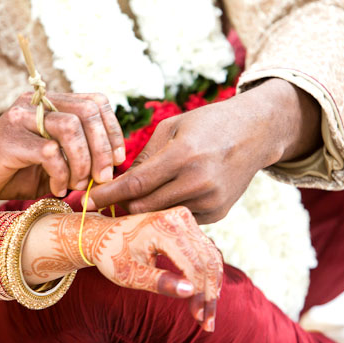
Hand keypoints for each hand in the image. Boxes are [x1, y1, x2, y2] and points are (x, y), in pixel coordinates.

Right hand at [0, 92, 124, 204]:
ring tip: (78, 184)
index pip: (95, 102)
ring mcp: (20, 119)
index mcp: (49, 103)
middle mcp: (35, 103)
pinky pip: (49, 152)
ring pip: (70, 128)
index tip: (118, 160)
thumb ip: (78, 156)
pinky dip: (60, 174)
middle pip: (87, 112)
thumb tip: (112, 167)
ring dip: (83, 161)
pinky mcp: (9, 140)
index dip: (113, 130)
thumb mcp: (52, 161)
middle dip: (103, 148)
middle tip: (103, 178)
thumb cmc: (11, 172)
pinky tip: (56, 189)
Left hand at [26, 207, 222, 330]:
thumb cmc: (112, 255)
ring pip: (210, 258)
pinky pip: (206, 252)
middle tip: (207, 324)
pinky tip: (205, 298)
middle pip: (207, 262)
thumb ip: (158, 282)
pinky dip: (208, 276)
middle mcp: (179, 218)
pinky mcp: (187, 224)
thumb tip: (190, 292)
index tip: (200, 320)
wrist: (103, 234)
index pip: (194, 265)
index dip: (200, 296)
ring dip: (212, 288)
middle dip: (209, 296)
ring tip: (206, 316)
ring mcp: (185, 218)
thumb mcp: (129, 273)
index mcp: (164, 227)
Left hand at [87, 79, 319, 223]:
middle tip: (106, 202)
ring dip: (143, 211)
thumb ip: (144, 157)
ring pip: (160, 216)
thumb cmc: (208, 124)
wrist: (256, 133)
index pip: (135, 184)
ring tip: (132, 201)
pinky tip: (164, 200)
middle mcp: (198, 181)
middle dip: (121, 206)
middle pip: (143, 206)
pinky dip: (167, 212)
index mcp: (183, 155)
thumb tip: (118, 183)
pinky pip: (180, 218)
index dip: (108, 195)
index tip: (87, 201)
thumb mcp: (172, 128)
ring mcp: (210, 200)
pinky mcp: (218, 213)